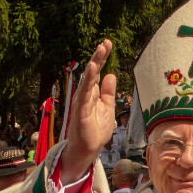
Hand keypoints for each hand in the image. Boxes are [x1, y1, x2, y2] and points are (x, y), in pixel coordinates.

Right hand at [61, 40, 116, 183]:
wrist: (88, 149)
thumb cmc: (95, 129)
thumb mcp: (107, 108)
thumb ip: (109, 92)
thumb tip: (111, 74)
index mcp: (93, 93)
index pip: (98, 72)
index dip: (102, 58)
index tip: (107, 44)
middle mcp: (86, 95)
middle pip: (92, 73)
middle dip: (98, 58)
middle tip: (105, 43)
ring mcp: (82, 102)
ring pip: (87, 81)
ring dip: (93, 67)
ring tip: (99, 53)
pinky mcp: (81, 111)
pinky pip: (84, 94)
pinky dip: (88, 82)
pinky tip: (92, 70)